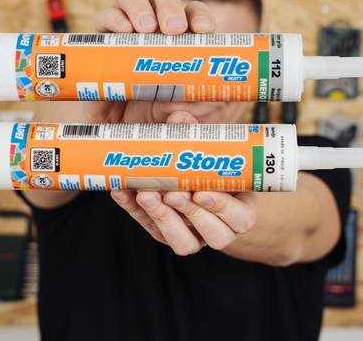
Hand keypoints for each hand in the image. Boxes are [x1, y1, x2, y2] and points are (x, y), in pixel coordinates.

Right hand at [35, 0, 218, 124]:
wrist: (106, 134)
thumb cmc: (146, 122)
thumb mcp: (170, 126)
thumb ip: (181, 123)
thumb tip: (184, 119)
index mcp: (178, 46)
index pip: (193, 18)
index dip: (199, 17)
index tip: (203, 30)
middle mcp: (152, 33)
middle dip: (171, 7)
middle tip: (173, 29)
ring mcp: (124, 33)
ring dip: (140, 4)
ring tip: (145, 27)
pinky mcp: (98, 42)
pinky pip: (103, 18)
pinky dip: (112, 18)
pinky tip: (121, 30)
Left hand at [110, 110, 256, 255]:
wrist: (184, 167)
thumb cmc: (206, 158)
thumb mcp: (205, 144)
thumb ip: (194, 133)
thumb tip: (180, 118)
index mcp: (240, 208)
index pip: (241, 218)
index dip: (222, 207)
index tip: (201, 191)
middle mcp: (221, 228)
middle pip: (216, 235)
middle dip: (191, 212)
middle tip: (172, 193)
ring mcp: (194, 236)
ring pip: (185, 244)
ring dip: (165, 220)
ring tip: (147, 195)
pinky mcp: (167, 235)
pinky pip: (152, 230)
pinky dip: (135, 212)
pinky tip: (122, 192)